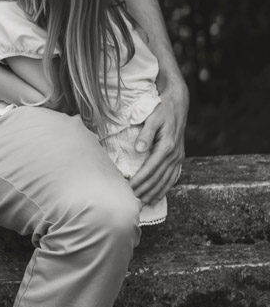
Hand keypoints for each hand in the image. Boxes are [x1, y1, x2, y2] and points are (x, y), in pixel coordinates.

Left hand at [129, 74, 188, 204]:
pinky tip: (158, 195)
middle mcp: (174, 155)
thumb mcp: (153, 118)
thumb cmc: (162, 109)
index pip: (150, 169)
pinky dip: (165, 188)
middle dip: (145, 190)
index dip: (139, 181)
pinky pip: (173, 177)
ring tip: (143, 202)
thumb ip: (146, 134)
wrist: (177, 104)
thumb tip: (139, 149)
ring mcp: (178, 157)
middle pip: (158, 178)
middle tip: (132, 200)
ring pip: (166, 181)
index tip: (128, 189)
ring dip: (154, 192)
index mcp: (166, 147)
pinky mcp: (179, 157)